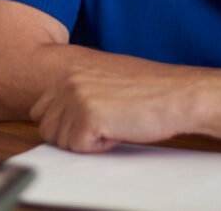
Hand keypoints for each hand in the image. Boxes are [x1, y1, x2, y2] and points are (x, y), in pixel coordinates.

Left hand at [29, 69, 194, 153]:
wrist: (180, 94)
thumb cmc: (150, 91)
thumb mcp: (106, 81)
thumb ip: (78, 92)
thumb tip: (57, 116)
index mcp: (70, 72)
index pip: (40, 110)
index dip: (64, 124)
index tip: (89, 123)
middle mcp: (68, 81)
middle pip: (47, 128)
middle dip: (72, 136)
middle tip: (105, 125)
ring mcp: (75, 98)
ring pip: (61, 141)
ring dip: (87, 141)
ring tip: (115, 123)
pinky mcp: (87, 116)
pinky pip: (79, 147)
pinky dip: (100, 147)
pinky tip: (120, 129)